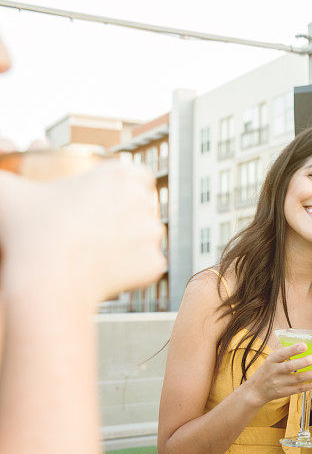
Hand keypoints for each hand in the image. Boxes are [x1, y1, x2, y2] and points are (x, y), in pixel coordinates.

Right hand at [0, 162, 165, 301]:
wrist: (46, 279)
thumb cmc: (28, 232)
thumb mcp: (9, 192)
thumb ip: (3, 174)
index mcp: (119, 175)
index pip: (139, 176)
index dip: (126, 188)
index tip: (109, 201)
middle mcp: (143, 200)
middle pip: (145, 206)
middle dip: (129, 216)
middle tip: (100, 230)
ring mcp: (152, 233)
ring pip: (149, 236)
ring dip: (134, 243)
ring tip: (102, 251)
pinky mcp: (155, 264)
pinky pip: (151, 265)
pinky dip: (137, 270)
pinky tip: (112, 272)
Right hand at [245, 343, 311, 404]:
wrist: (256, 391)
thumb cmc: (268, 371)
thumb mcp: (271, 360)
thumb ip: (285, 353)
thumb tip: (303, 343)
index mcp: (271, 360)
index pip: (282, 354)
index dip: (293, 350)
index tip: (305, 345)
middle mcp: (275, 371)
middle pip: (291, 367)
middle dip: (306, 361)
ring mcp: (280, 383)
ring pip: (299, 378)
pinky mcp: (285, 392)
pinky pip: (300, 388)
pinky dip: (311, 384)